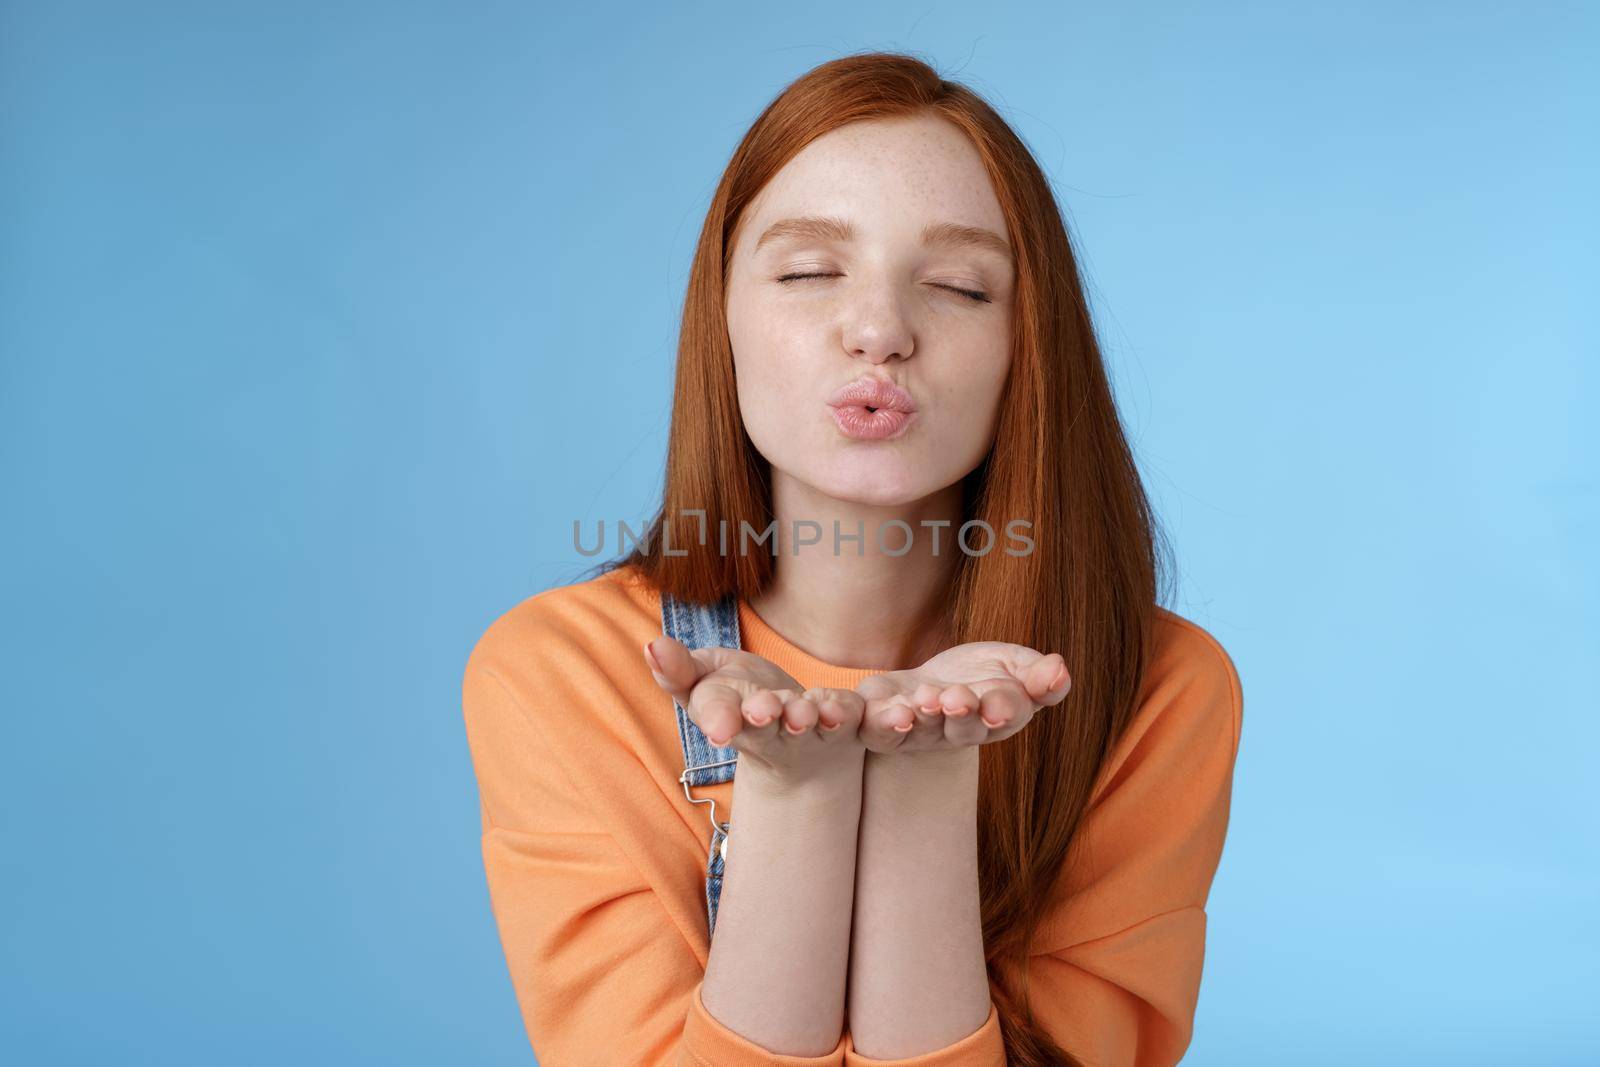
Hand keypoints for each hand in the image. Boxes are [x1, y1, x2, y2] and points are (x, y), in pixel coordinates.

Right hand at [643, 636, 866, 779]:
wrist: (798, 737)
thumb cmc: (739, 699)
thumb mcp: (704, 682)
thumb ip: (679, 670)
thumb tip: (651, 646)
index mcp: (730, 717)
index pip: (720, 716)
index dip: (720, 720)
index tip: (720, 728)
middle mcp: (771, 731)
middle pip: (766, 728)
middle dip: (765, 717)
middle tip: (764, 711)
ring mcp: (810, 731)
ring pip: (809, 724)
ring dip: (809, 717)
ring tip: (806, 712)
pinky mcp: (848, 723)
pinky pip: (855, 717)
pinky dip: (858, 715)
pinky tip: (861, 710)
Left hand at [855, 642, 1070, 753]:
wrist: (927, 682)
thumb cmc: (978, 675)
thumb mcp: (1014, 664)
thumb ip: (1037, 675)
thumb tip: (1060, 671)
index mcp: (996, 716)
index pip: (1005, 714)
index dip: (1003, 709)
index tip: (1000, 704)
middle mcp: (957, 732)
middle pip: (963, 729)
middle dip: (962, 714)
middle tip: (958, 698)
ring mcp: (919, 732)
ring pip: (922, 731)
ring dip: (924, 716)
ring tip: (927, 699)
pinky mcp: (882, 726)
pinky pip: (880, 731)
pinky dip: (883, 723)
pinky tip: (892, 711)